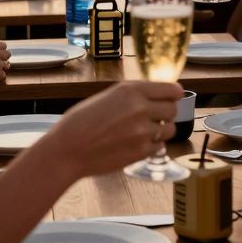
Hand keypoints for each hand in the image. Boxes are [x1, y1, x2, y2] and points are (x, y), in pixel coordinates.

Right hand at [42, 81, 182, 176]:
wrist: (68, 149)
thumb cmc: (81, 121)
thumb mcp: (107, 96)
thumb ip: (132, 95)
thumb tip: (154, 96)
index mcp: (131, 90)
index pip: (171, 89)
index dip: (173, 94)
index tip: (172, 97)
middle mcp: (140, 109)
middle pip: (173, 109)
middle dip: (166, 113)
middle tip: (155, 116)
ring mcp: (142, 132)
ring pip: (170, 129)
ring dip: (161, 130)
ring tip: (144, 131)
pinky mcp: (141, 152)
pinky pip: (159, 146)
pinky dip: (152, 145)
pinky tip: (137, 143)